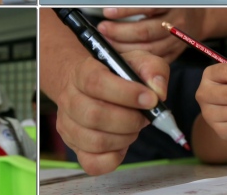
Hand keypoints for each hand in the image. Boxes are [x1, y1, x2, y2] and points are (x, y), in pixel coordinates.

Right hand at [55, 50, 168, 175]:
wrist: (88, 84)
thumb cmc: (115, 75)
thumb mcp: (136, 62)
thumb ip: (152, 70)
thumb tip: (157, 92)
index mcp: (82, 72)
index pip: (96, 82)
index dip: (125, 93)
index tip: (150, 99)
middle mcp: (69, 98)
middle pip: (94, 115)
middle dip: (129, 120)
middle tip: (144, 117)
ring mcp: (68, 125)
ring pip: (95, 141)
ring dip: (124, 138)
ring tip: (133, 128)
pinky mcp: (73, 147)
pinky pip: (92, 163)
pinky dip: (114, 158)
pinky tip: (122, 144)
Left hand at [97, 8, 206, 63]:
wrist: (200, 18)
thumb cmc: (176, 3)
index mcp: (175, 4)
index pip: (148, 8)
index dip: (126, 11)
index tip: (107, 12)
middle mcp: (178, 23)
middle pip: (146, 31)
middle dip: (120, 32)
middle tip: (103, 29)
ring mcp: (178, 42)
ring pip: (149, 49)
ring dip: (124, 47)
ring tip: (107, 42)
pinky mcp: (175, 54)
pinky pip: (155, 60)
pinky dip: (137, 59)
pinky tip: (122, 55)